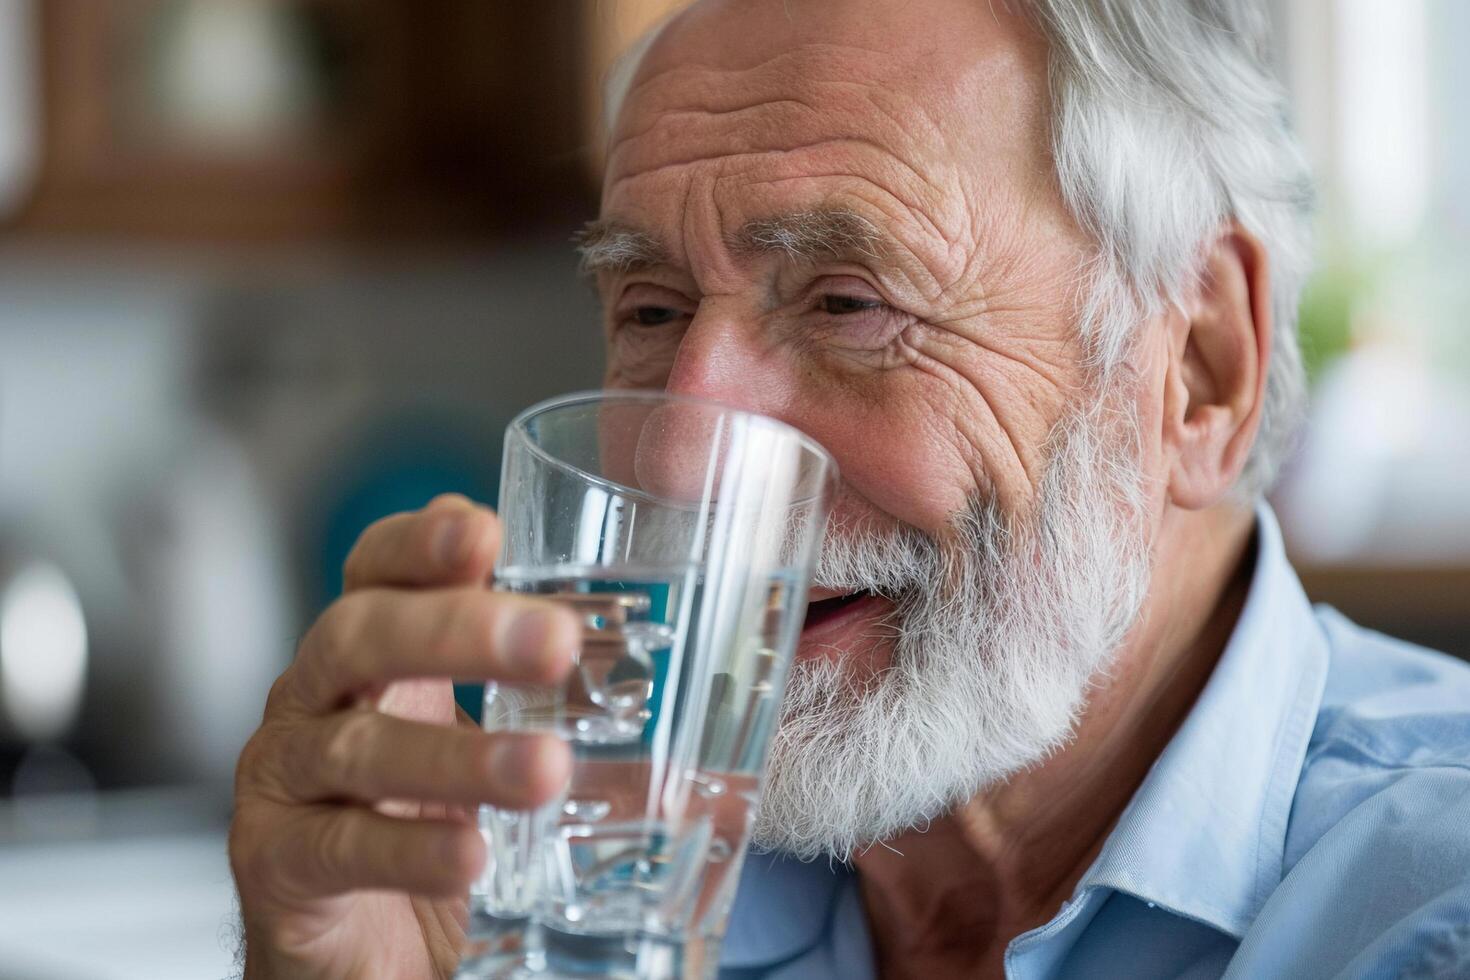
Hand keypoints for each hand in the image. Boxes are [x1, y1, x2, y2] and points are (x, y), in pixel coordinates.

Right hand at [229, 494, 577, 978]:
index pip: (377, 571)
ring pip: (358, 747)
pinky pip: (336, 847)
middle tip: (552, 642)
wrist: (361, 952)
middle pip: (362, 635)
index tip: (485, 532)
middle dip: (456, 630)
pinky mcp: (275, 865)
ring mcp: (287, 781)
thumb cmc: (428, 833)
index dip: (420, 543)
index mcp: (373, 660)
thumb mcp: (496, 759)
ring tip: (544, 769)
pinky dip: (406, 851)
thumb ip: (565, 725)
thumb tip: (693, 754)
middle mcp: (317, 702)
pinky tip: (469, 855)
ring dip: (458, 755)